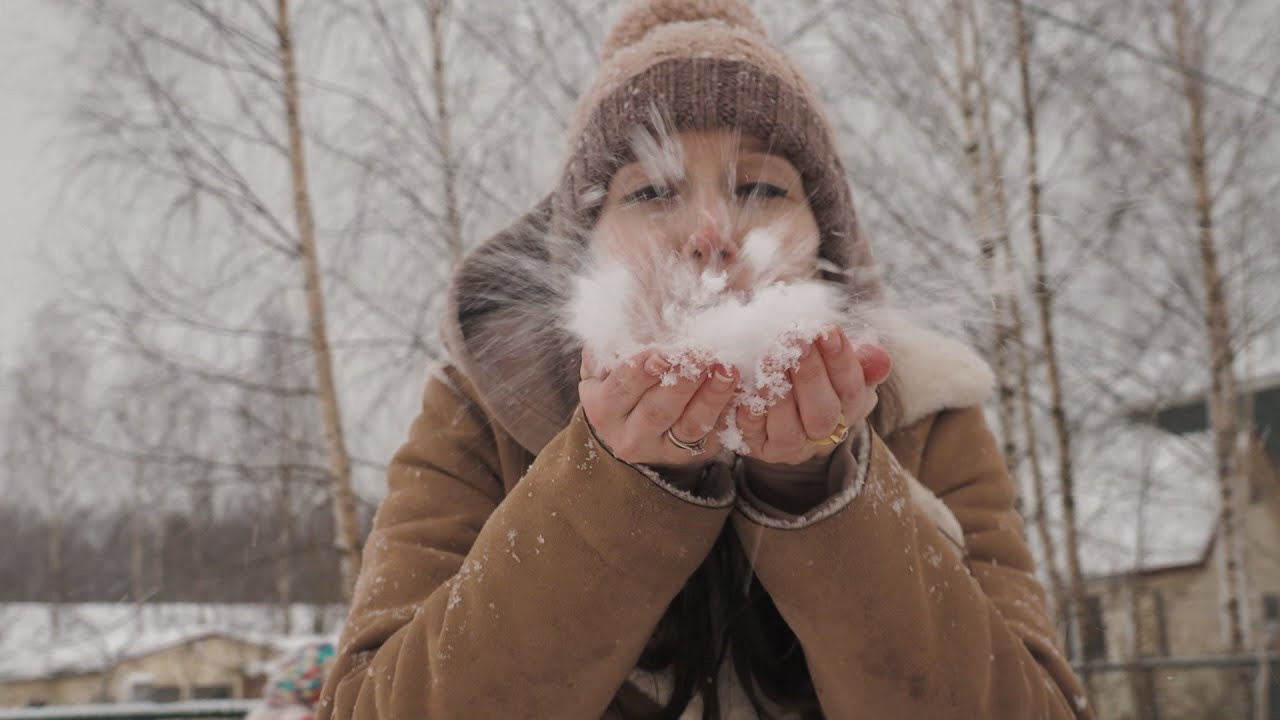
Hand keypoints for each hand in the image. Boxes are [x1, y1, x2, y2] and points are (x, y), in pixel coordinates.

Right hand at [579, 348, 739, 467]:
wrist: (629, 423)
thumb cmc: (620, 380)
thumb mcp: (605, 364)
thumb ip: (612, 346)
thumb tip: (628, 319)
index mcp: (603, 408)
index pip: (622, 387)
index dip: (642, 371)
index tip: (664, 353)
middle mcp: (629, 436)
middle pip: (658, 410)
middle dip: (683, 381)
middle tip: (703, 355)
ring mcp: (661, 450)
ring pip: (689, 426)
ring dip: (711, 396)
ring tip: (728, 370)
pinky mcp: (690, 454)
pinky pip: (712, 436)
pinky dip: (728, 413)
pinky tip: (740, 391)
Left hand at [735, 327, 890, 464]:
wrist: (780, 407)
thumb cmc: (815, 374)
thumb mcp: (840, 365)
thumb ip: (859, 359)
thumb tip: (880, 359)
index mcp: (849, 408)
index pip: (852, 388)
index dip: (840, 360)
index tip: (827, 330)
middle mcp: (823, 433)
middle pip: (822, 413)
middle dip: (809, 375)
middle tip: (795, 339)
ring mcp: (790, 445)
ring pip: (788, 431)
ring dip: (778, 394)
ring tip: (769, 358)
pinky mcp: (757, 448)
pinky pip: (752, 437)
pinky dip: (749, 415)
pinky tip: (745, 391)